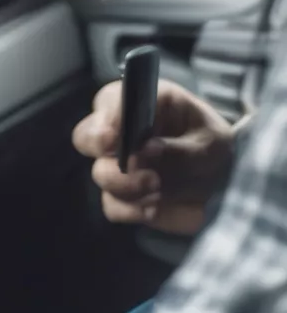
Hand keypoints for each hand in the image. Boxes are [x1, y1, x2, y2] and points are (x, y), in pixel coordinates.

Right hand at [72, 79, 234, 235]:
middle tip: (142, 174)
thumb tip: (146, 151)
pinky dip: (136, 211)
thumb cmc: (213, 148)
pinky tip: (157, 206)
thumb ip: (180, 149)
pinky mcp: (119, 196)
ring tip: (160, 190)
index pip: (109, 101)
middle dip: (109, 159)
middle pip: (86, 138)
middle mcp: (118, 132)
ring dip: (131, 188)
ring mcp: (114, 165)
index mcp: (140, 104)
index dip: (105, 118)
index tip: (113, 138)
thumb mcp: (211, 144)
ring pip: (102, 177)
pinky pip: (114, 207)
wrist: (225, 183)